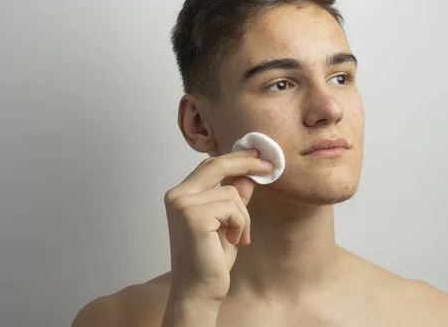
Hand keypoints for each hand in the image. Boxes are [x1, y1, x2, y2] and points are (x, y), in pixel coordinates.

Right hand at [163, 149, 272, 301]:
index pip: (210, 166)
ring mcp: (183, 204)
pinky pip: (232, 207)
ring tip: (238, 237)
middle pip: (217, 165)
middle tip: (270, 166)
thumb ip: (234, 196)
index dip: (236, 158)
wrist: (200, 290)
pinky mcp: (193, 215)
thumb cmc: (210, 259)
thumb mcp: (228, 221)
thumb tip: (249, 174)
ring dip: (243, 216)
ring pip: (231, 193)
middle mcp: (177, 195)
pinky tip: (233, 241)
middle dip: (246, 163)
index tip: (258, 155)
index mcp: (180, 194)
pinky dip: (241, 224)